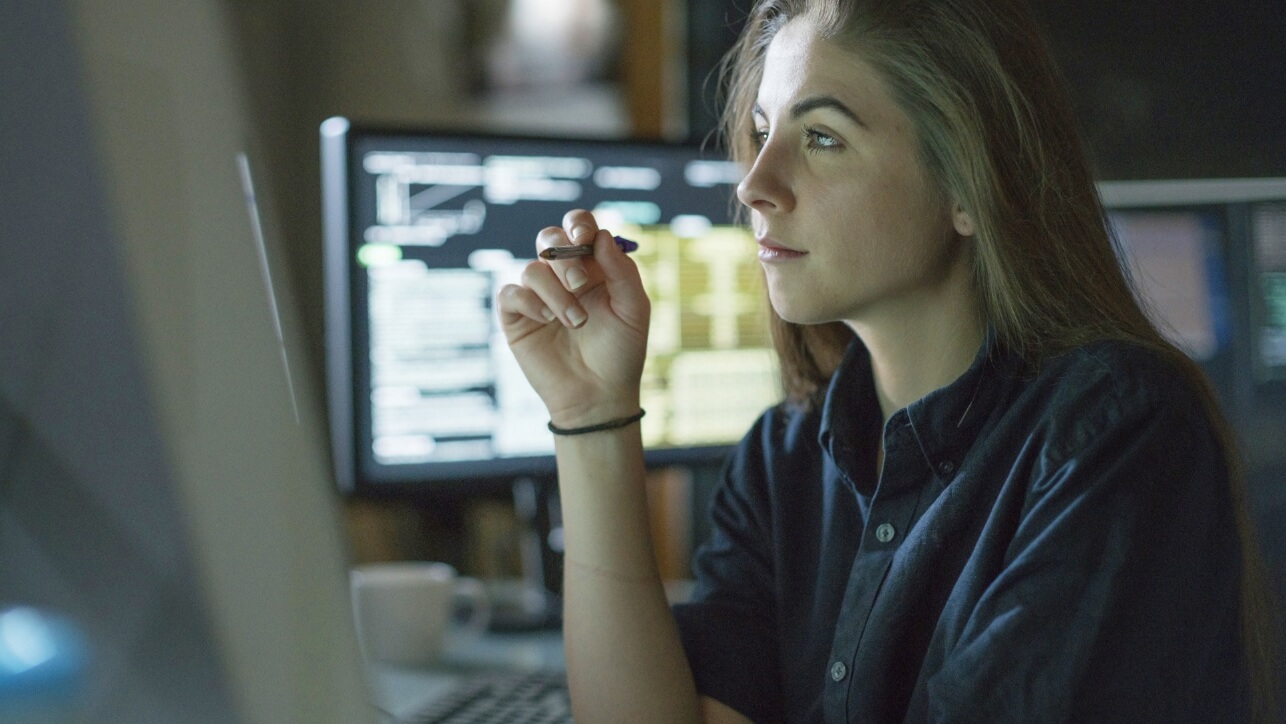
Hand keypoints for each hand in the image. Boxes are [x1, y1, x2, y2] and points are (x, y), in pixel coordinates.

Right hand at [495, 210, 650, 427]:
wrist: (599, 395)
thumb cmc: (620, 352)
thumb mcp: (633, 309)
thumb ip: (621, 271)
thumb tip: (601, 237)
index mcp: (593, 268)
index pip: (579, 228)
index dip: (578, 225)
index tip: (585, 241)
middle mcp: (563, 277)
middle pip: (549, 238)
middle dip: (565, 257)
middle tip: (581, 284)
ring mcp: (538, 296)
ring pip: (533, 269)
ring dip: (556, 293)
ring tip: (576, 322)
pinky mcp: (517, 318)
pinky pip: (510, 293)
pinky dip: (529, 302)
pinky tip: (546, 321)